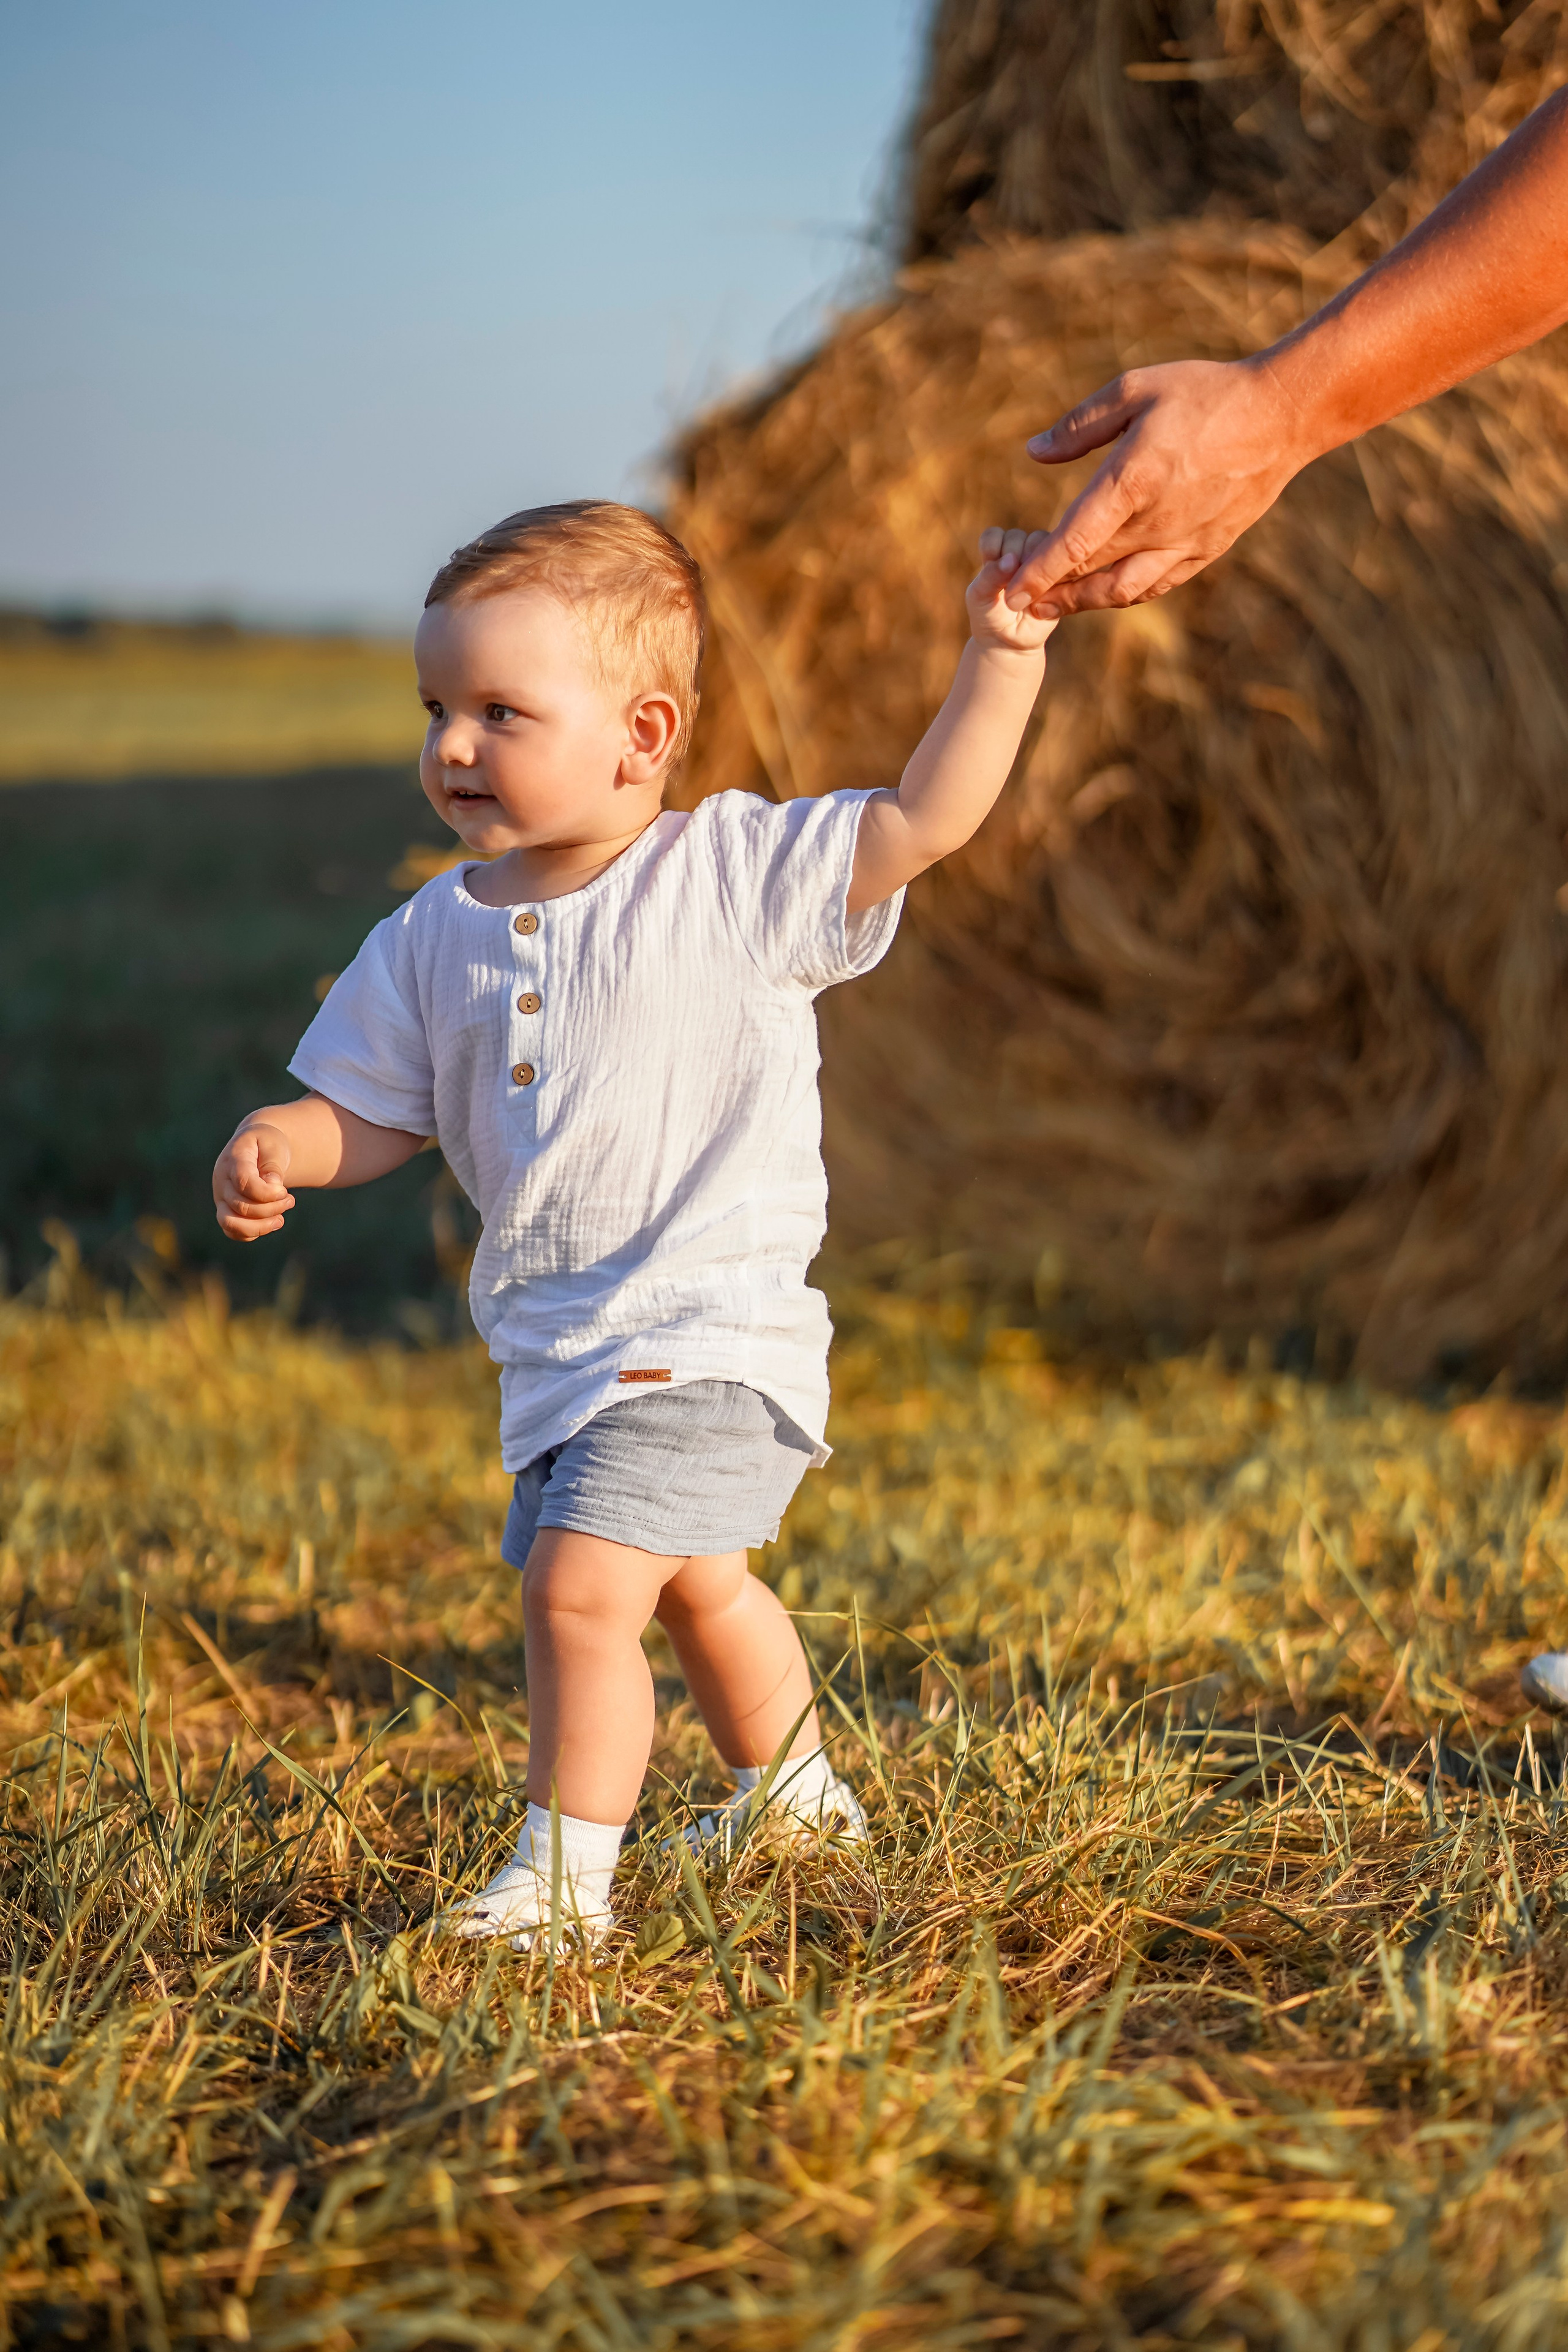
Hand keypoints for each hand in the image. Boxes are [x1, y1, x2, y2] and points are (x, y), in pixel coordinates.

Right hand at [213, 1123, 295, 1240]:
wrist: (258, 1147)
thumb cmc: (267, 1144)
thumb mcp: (274, 1145)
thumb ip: (273, 1165)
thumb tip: (273, 1187)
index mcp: (233, 1160)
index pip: (244, 1183)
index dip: (266, 1194)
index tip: (284, 1192)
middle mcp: (221, 1181)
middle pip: (241, 1206)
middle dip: (271, 1208)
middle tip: (290, 1200)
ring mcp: (221, 1198)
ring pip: (231, 1224)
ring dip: (260, 1226)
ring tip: (280, 1219)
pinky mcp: (225, 1210)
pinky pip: (233, 1232)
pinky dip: (254, 1232)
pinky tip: (271, 1221)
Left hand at [969, 529, 1061, 650]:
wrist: (1011, 642)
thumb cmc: (990, 616)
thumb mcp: (980, 597)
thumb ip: (991, 575)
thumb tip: (1012, 559)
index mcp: (996, 553)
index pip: (994, 536)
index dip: (993, 551)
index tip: (993, 573)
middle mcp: (1019, 552)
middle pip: (1019, 538)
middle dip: (1012, 562)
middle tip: (1011, 587)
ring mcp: (1041, 562)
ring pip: (1041, 546)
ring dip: (1033, 566)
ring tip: (1028, 592)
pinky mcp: (1059, 573)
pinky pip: (1061, 563)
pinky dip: (1052, 574)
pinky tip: (1044, 592)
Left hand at [1004, 356, 1310, 615]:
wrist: (1282, 415)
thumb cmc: (1205, 394)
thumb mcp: (1135, 389)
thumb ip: (1080, 426)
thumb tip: (1034, 452)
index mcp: (1134, 480)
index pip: (1075, 541)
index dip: (1040, 571)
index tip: (1012, 590)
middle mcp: (1158, 521)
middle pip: (1091, 572)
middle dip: (1051, 589)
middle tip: (1017, 597)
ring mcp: (1185, 541)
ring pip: (1123, 589)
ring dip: (1084, 602)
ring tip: (1052, 605)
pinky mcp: (1207, 549)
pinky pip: (1157, 584)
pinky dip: (1125, 592)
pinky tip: (1104, 590)